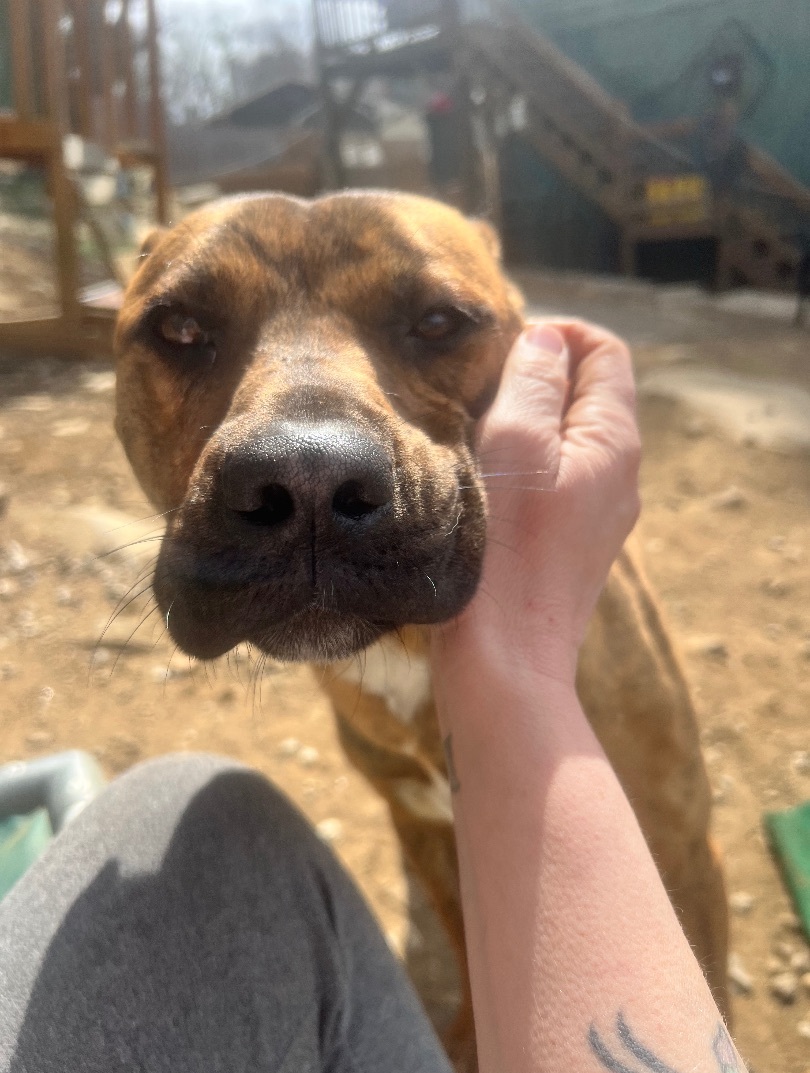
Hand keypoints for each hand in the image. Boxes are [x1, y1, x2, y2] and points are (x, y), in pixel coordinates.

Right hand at [451, 320, 640, 681]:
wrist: (504, 662)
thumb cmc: (505, 553)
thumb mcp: (515, 446)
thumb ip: (533, 382)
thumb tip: (545, 340)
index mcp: (614, 442)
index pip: (604, 353)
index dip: (557, 336)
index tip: (499, 349)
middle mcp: (619, 475)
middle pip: (586, 393)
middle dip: (534, 376)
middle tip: (475, 390)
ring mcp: (598, 513)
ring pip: (565, 437)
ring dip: (522, 422)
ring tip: (471, 433)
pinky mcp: (570, 543)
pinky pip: (554, 479)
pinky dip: (522, 463)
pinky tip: (481, 480)